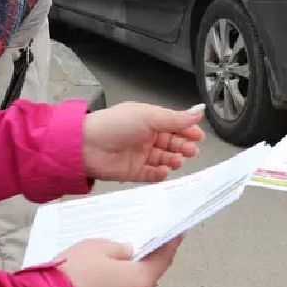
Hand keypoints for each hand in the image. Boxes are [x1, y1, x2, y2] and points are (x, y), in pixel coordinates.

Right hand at [57, 238, 180, 286]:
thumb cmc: (72, 275)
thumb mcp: (94, 247)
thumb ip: (119, 249)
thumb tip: (129, 256)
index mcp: (141, 281)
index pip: (163, 259)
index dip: (169, 245)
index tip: (177, 235)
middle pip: (143, 284)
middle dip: (133, 274)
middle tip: (112, 265)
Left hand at [82, 102, 203, 182]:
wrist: (87, 146)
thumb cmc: (115, 125)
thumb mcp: (149, 116)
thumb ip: (175, 118)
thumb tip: (198, 112)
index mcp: (148, 120)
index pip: (173, 125)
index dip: (187, 130)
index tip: (198, 136)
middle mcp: (144, 136)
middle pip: (171, 143)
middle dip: (183, 146)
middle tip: (191, 150)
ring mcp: (139, 154)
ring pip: (163, 159)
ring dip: (173, 160)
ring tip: (177, 160)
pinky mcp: (132, 171)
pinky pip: (151, 174)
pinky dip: (159, 174)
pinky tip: (164, 171)